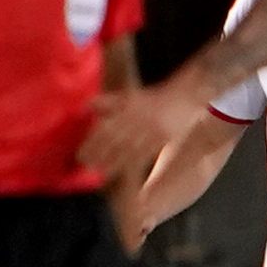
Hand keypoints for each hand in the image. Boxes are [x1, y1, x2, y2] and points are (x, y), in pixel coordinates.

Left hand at [82, 83, 201, 183]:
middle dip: (100, 153)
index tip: (81, 152)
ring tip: (100, 171)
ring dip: (113, 161)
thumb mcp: (130, 95)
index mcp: (130, 106)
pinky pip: (146, 152)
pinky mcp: (164, 138)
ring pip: (130, 147)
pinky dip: (131, 162)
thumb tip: (85, 107)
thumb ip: (109, 101)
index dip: (93, 141)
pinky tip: (122, 170)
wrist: (186, 96)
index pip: (108, 126)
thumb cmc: (155, 98)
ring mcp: (153, 129)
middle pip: (116, 138)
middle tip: (86, 164)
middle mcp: (140, 118)